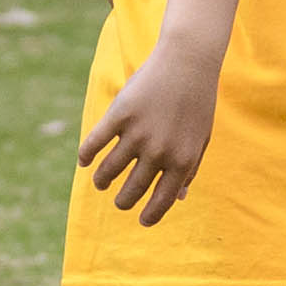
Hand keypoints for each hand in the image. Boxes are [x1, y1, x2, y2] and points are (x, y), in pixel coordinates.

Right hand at [80, 40, 221, 224]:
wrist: (187, 64)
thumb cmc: (197, 104)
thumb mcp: (201, 139)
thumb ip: (190, 168)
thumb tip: (178, 198)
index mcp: (182, 160)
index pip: (162, 200)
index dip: (151, 215)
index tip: (142, 221)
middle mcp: (159, 152)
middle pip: (132, 189)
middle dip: (123, 201)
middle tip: (119, 203)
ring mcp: (137, 134)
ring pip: (109, 170)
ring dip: (102, 181)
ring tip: (101, 183)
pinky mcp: (119, 115)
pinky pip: (95, 144)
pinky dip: (86, 155)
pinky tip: (84, 161)